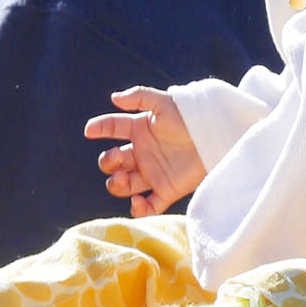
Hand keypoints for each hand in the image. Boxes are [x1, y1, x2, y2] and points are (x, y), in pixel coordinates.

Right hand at [85, 88, 204, 215]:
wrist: (216, 137)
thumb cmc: (191, 117)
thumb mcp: (165, 103)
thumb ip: (140, 97)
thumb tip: (114, 98)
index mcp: (140, 130)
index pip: (113, 128)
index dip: (99, 128)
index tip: (89, 130)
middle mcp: (142, 153)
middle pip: (113, 162)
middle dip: (108, 162)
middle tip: (117, 159)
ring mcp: (152, 173)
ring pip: (124, 185)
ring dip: (117, 185)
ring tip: (123, 180)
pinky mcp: (166, 191)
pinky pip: (147, 206)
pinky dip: (138, 209)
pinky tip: (137, 202)